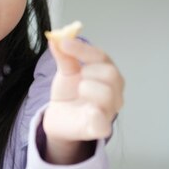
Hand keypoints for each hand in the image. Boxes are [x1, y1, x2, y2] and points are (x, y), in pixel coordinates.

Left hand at [43, 38, 123, 162]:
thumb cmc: (69, 93)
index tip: (64, 43)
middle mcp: (113, 92)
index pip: (102, 57)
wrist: (59, 118)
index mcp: (107, 74)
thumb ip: (64, 56)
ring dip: (88, 88)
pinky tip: (87, 110)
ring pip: (108, 94)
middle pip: (111, 73)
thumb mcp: (65, 72)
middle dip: (90, 70)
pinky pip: (103, 123)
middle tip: (78, 75)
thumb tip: (55, 39)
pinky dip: (95, 114)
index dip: (83, 49)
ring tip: (79, 91)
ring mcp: (108, 111)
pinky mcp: (99, 129)